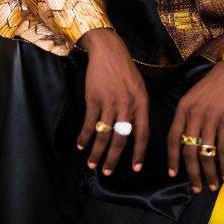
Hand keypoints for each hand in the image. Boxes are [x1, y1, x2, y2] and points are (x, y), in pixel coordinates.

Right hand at [77, 28, 148, 174]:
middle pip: (121, 139)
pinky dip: (84, 137)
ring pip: (104, 134)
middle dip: (114, 159)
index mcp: (141, 103)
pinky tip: (81, 146)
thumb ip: (138, 110)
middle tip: (107, 172)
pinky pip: (89, 123)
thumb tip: (135, 132)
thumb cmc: (126, 70)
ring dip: (96, 152)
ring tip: (92, 164)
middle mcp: (127, 105)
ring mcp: (109, 102)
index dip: (139, 153)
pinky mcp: (94, 99)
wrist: (109, 51)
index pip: (142, 134)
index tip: (136, 168)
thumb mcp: (140, 88)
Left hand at [167, 59, 223, 192]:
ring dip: (209, 173)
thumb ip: (188, 116)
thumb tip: (187, 141)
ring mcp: (211, 118)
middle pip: (188, 150)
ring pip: (206, 153)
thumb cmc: (214, 84)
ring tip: (212, 186)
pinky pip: (223, 149)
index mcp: (182, 108)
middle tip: (196, 188)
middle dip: (192, 173)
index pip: (172, 138)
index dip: (172, 159)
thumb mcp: (193, 96)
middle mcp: (194, 115)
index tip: (173, 174)